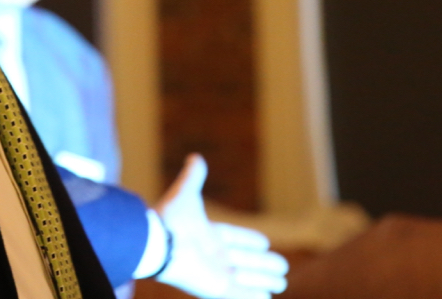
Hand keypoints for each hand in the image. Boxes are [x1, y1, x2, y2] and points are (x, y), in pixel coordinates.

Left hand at [154, 154, 288, 298]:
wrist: (160, 242)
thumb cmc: (172, 218)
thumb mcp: (186, 191)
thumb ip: (193, 176)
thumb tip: (196, 157)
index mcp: (207, 235)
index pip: (234, 238)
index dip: (248, 240)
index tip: (264, 242)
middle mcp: (213, 256)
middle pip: (245, 261)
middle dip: (263, 264)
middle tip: (282, 266)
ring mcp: (216, 274)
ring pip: (248, 279)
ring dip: (264, 281)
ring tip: (281, 283)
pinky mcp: (217, 290)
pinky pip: (241, 295)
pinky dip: (254, 296)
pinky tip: (266, 298)